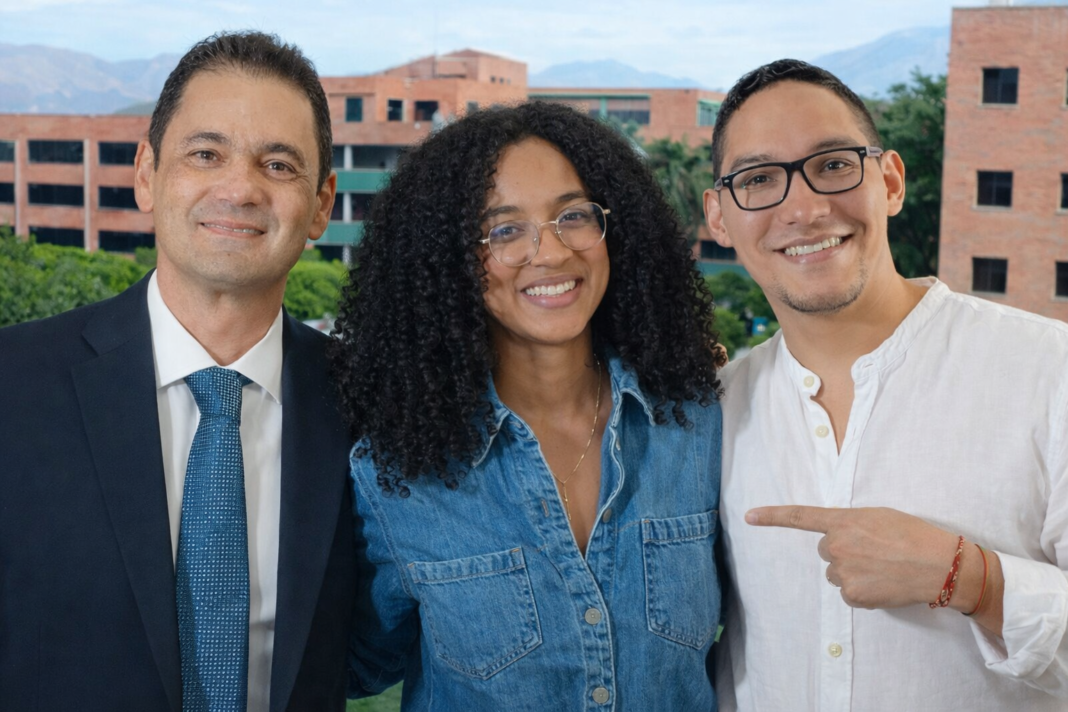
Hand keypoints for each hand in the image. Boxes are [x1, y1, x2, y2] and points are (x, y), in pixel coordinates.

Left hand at [746, 505, 962, 608]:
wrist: (940, 565)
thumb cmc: (914, 535)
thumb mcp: (879, 516)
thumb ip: (852, 523)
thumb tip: (839, 536)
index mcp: (843, 521)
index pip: (800, 517)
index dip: (772, 516)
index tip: (748, 516)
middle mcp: (836, 545)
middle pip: (826, 550)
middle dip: (845, 551)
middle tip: (875, 552)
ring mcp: (843, 571)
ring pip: (837, 573)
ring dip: (854, 572)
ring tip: (884, 567)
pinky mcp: (852, 594)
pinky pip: (848, 593)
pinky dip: (863, 591)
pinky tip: (884, 583)